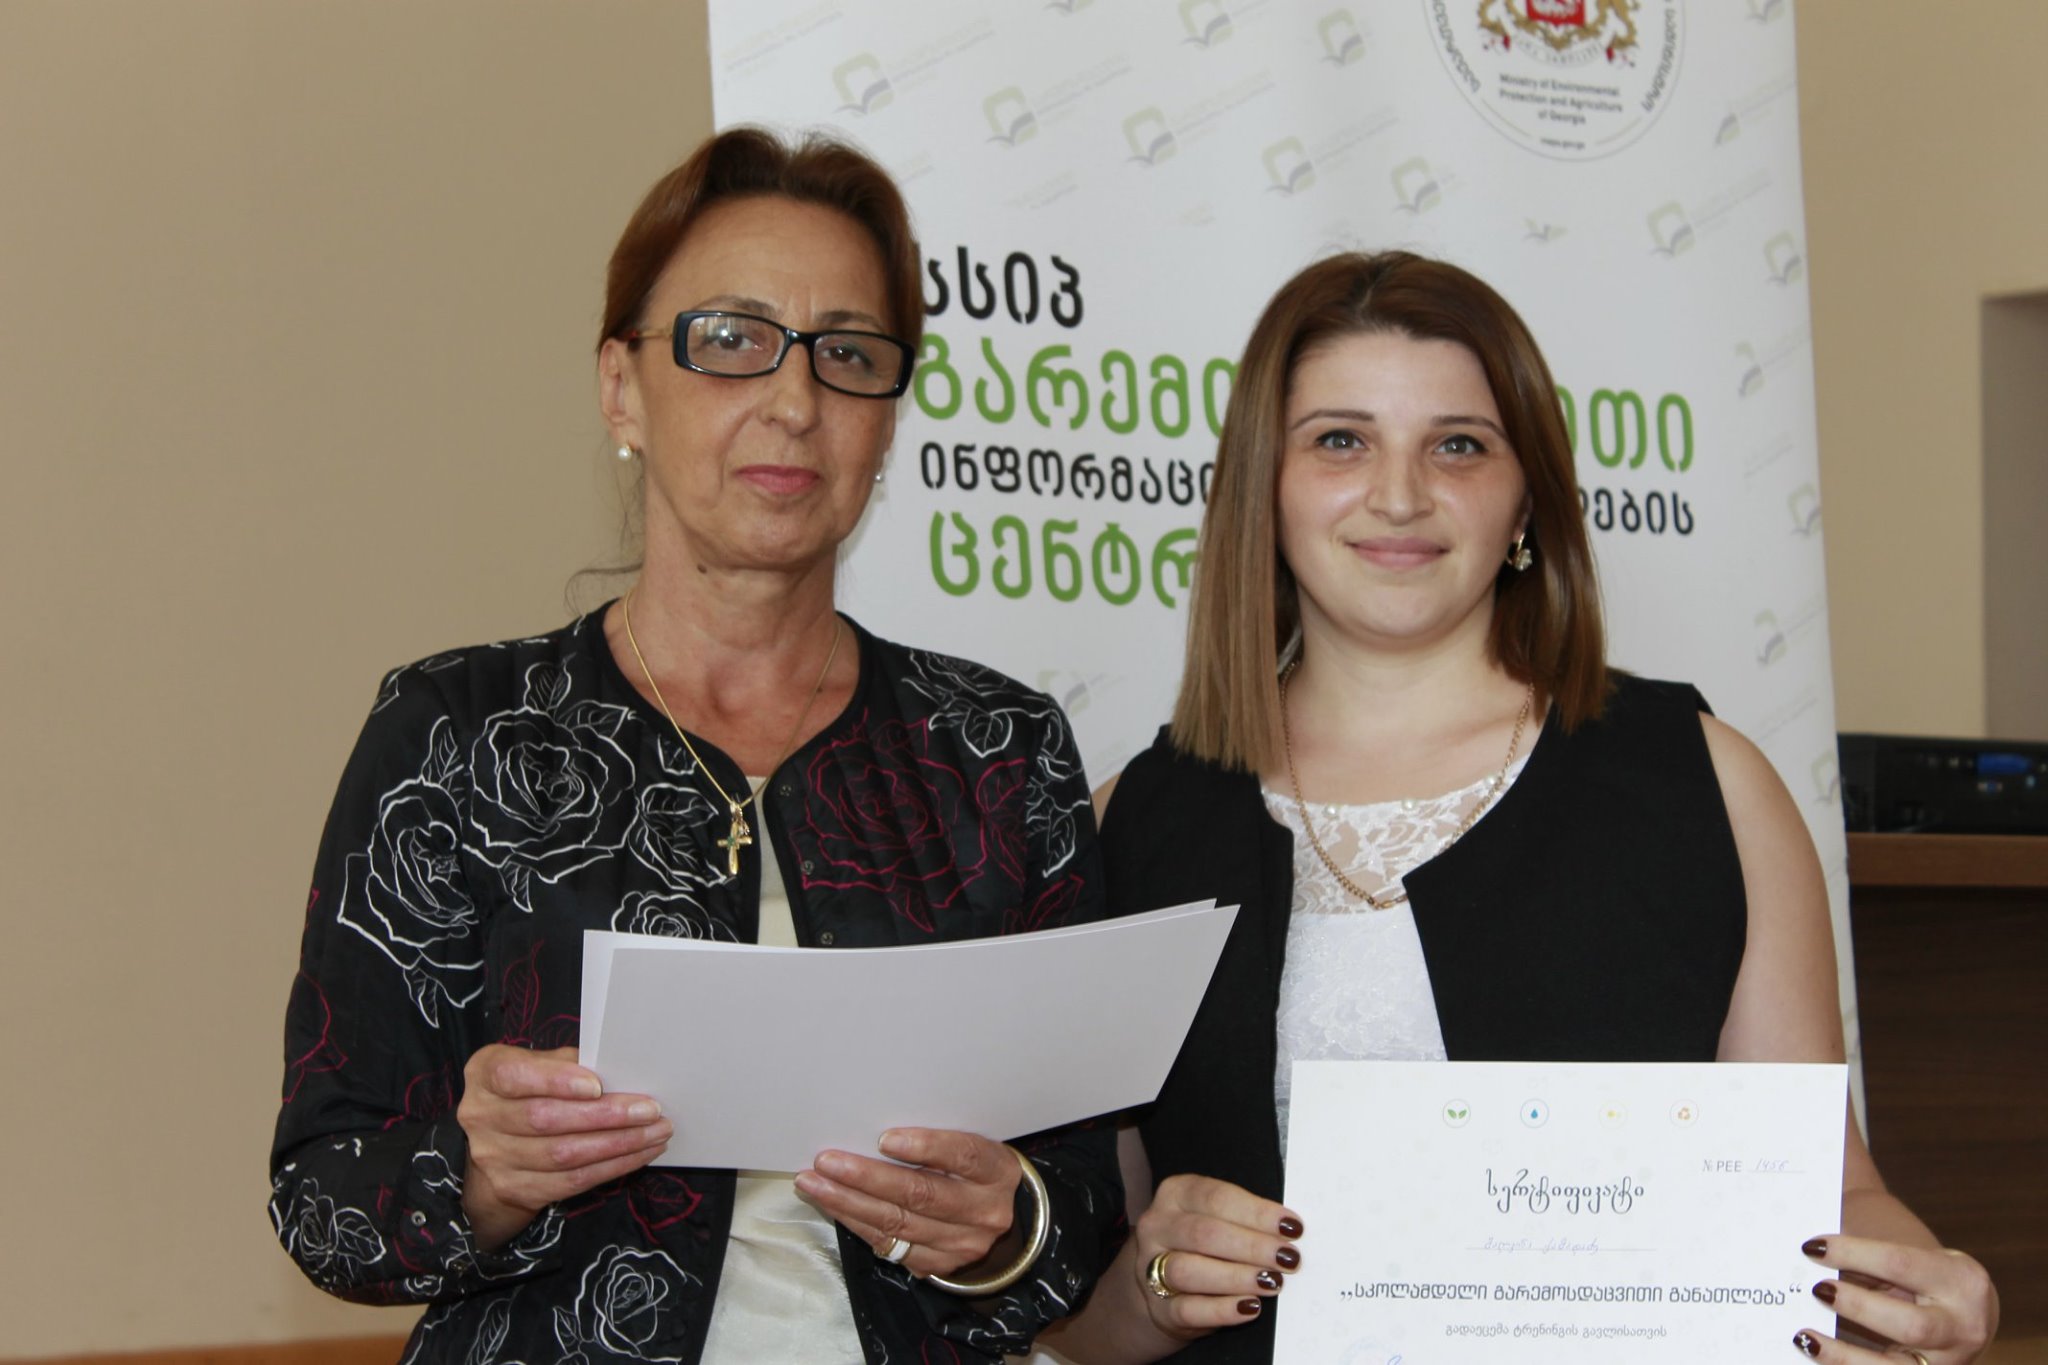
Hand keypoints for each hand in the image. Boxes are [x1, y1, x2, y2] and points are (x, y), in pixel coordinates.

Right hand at [457, 1044, 671, 1249]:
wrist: (497, 1144)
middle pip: (545, 1119)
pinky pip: (571, 1181)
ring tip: (656, 1132)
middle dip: (605, 1116)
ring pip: (563, 1155)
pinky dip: (612, 1167)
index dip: (555, 1081)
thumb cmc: (528, 1090)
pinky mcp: (516, 1189)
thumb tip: (617, 1071)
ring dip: (618, 1144)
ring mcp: (495, 1158)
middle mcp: (481, 1116)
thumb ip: (566, 1063)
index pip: (514, 1076)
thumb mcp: (536, 1064)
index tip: (597, 1085)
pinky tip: (639, 1153)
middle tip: (650, 1110)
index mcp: (485, 1074)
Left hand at [795, 1128, 1021, 1277]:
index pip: (963, 1156)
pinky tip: (832, 1204)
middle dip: (867, 1177)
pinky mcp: (936, 1265)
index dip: (925, 1146)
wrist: (1000, 1219)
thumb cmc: (974, 1171)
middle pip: (921, 1194)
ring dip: (848, 1202)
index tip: (884, 1138)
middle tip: (827, 1161)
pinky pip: (887, 1245)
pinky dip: (855, 1222)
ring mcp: (960, 1244)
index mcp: (996, 1171)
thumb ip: (939, 1140)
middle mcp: (983, 1211)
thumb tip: (876, 1128)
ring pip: (897, 1223)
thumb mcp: (972, 1146)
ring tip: (813, 1183)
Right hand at [1129, 1174, 1302, 1337]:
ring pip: (1189, 1270)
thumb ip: (1247, 1220)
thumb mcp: (1218, 1219)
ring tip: (1272, 1282)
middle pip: (1204, 1233)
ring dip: (1237, 1277)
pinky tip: (1249, 1307)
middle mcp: (1158, 1227)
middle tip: (1288, 1258)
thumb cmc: (1204, 1246)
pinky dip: (1222, 1309)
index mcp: (1176, 1194)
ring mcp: (1151, 1268)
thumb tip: (1291, 1231)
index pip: (1216, 1198)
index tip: (1291, 1227)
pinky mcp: (1158, 1308)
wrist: (1160, 1287)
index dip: (1257, 1212)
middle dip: (1252, 1246)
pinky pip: (1188, 1309)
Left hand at [1793, 1234, 1998, 1362]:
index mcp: (1960, 1281)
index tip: (1811, 1247)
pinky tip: (1816, 1357)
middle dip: (1858, 1307)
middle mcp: (1963, 1328)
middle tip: (1817, 1290)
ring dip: (1844, 1355)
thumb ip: (1869, 1260)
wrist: (1969, 1317)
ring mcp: (1950, 1364)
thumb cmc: (1928, 1280)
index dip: (1853, 1254)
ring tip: (1805, 1337)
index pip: (1900, 1263)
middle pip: (1912, 1326)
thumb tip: (1810, 1251)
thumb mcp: (1913, 1260)